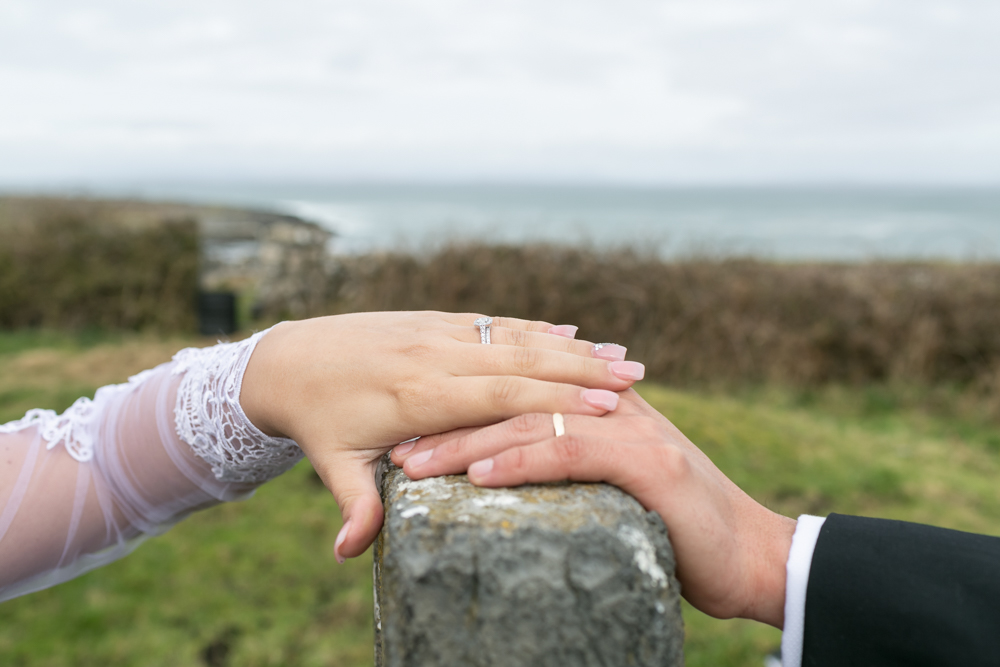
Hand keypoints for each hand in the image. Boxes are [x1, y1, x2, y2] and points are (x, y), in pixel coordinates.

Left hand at [240, 312, 643, 561]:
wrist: (289, 359)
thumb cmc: (318, 419)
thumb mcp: (333, 464)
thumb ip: (354, 505)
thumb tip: (350, 552)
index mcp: (420, 394)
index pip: (504, 393)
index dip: (559, 396)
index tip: (611, 402)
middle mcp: (436, 356)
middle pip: (522, 359)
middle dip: (580, 367)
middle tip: (635, 378)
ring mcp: (438, 333)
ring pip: (518, 336)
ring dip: (570, 346)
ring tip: (621, 357)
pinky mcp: (436, 322)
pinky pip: (499, 323)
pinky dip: (539, 328)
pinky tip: (572, 333)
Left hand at [393, 389, 794, 627]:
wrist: (754, 556)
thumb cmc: (677, 529)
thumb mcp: (618, 487)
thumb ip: (571, 464)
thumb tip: (508, 471)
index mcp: (595, 405)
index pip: (515, 390)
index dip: (459, 409)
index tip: (407, 435)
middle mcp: (609, 404)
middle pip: (512, 397)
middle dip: (448, 423)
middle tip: (396, 453)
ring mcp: (630, 426)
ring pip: (531, 416)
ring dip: (468, 441)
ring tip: (416, 467)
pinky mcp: (648, 461)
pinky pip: (568, 450)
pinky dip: (520, 459)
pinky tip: (480, 475)